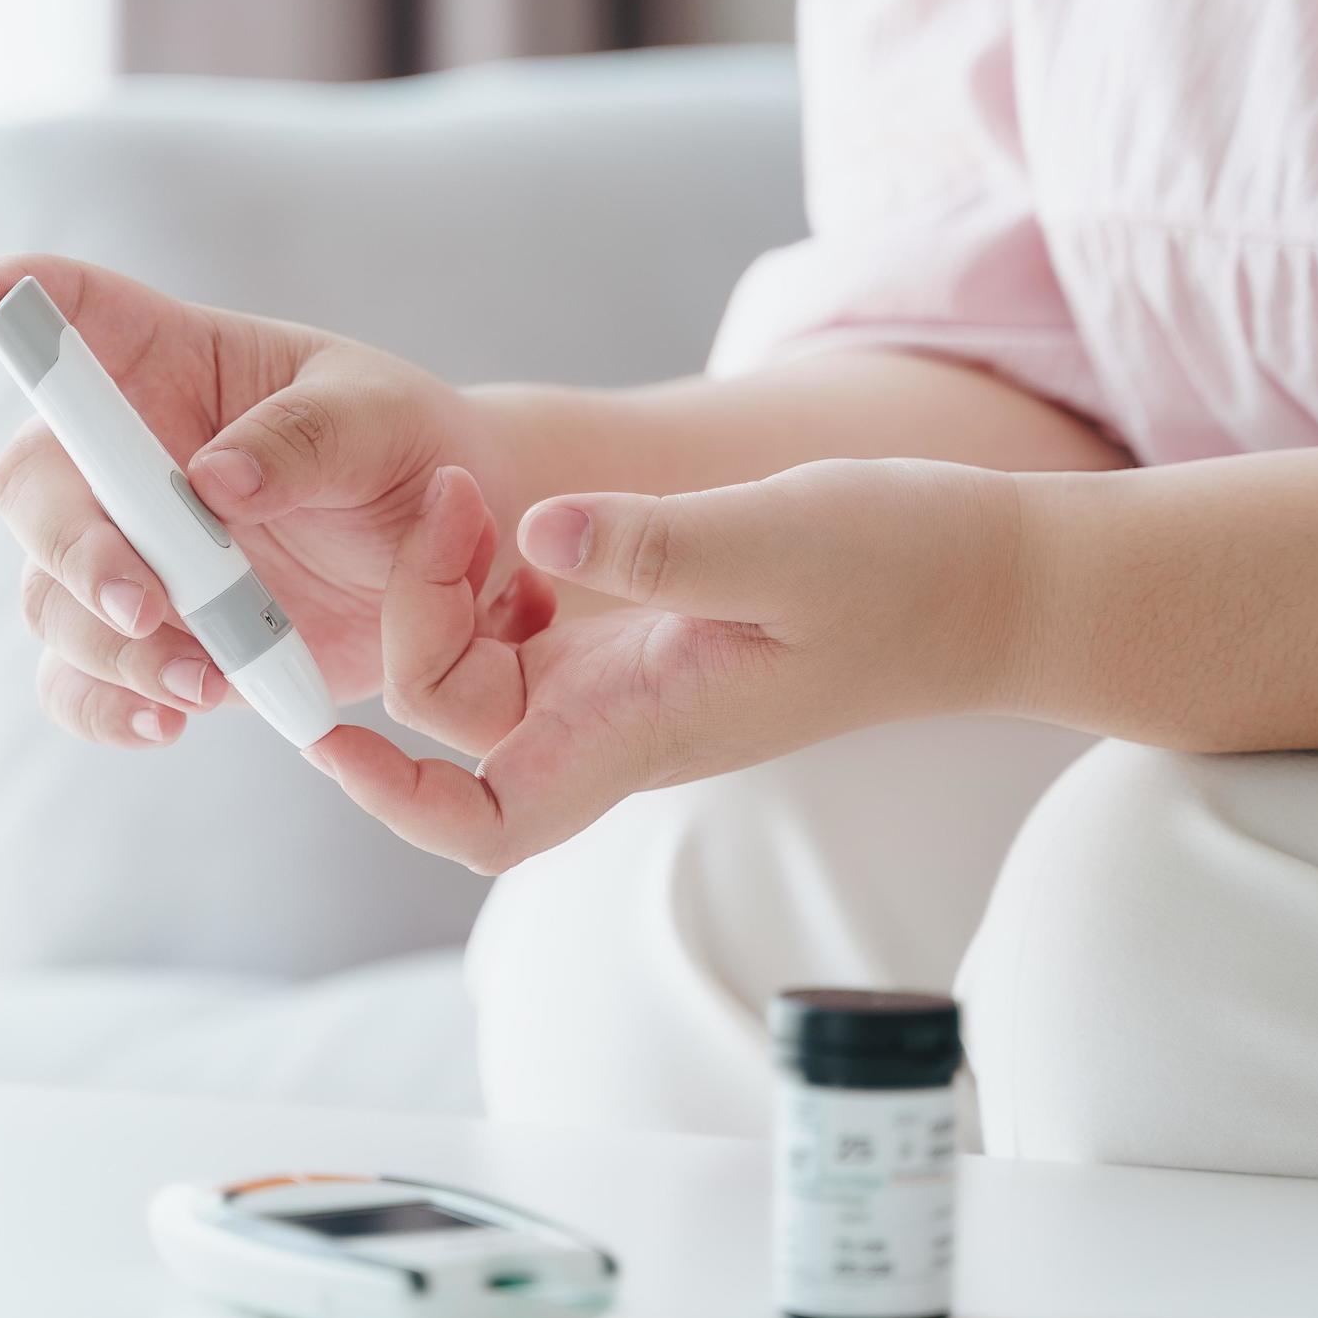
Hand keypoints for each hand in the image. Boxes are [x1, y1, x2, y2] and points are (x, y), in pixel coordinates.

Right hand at [0, 255, 533, 747]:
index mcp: (171, 363)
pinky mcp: (149, 642)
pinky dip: (108, 707)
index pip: (72, 310)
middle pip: (33, 489)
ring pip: (52, 601)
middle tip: (149, 603)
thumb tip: (214, 479)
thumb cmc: (409, 454)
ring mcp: (127, 555)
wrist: (454, 565)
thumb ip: (304, 440)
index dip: (6, 302)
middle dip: (75, 550)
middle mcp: (126, 458)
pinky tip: (171, 717)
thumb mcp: (381, 422)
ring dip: (111, 646)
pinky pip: (79, 684)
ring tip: (205, 679)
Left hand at [310, 460, 1026, 871]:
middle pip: (457, 723)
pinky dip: (482, 574)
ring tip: (467, 493)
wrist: (979, 582)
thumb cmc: (900, 569)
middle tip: (452, 502)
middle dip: (415, 623)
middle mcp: (616, 721)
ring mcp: (622, 682)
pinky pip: (516, 627)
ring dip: (442, 590)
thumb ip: (662, 543)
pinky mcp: (633, 635)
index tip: (337, 734)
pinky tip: (494, 509)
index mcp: (644, 729)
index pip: (491, 823)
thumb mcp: (783, 537)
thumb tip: (535, 528)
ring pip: (477, 670)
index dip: (400, 799)